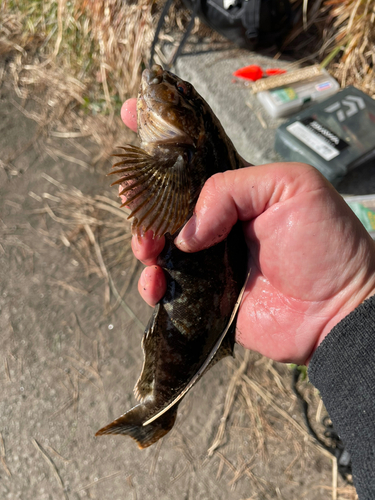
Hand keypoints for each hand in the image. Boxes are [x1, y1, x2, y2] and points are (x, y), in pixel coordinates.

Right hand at [120, 100, 374, 364]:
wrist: (335, 310)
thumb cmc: (324, 243)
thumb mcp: (290, 187)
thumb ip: (231, 189)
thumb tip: (187, 233)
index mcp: (236, 190)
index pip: (191, 158)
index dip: (160, 136)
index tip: (130, 113)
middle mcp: (217, 222)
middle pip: (165, 203)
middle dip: (143, 199)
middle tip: (136, 204)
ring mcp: (208, 259)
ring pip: (158, 243)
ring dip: (143, 241)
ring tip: (149, 250)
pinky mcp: (202, 295)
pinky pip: (165, 287)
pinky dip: (152, 284)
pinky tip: (157, 284)